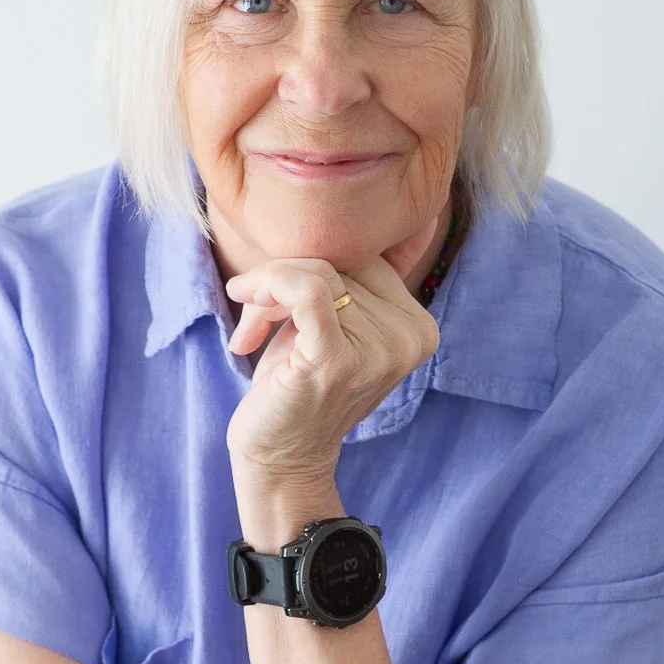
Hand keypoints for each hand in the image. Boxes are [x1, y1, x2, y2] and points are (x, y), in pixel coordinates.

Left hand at [223, 221, 440, 480]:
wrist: (279, 457)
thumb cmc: (295, 385)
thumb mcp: (327, 322)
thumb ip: (342, 275)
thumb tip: (332, 207)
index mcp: (418, 325)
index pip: (365, 255)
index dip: (313, 266)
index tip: (274, 300)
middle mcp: (412, 336)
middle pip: (340, 260)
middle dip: (283, 280)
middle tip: (255, 317)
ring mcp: (380, 350)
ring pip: (315, 270)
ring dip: (266, 290)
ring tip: (250, 327)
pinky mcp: (340, 359)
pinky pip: (306, 286)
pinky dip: (268, 284)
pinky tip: (245, 303)